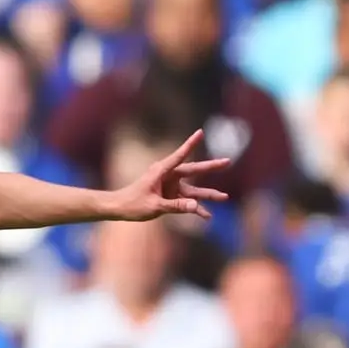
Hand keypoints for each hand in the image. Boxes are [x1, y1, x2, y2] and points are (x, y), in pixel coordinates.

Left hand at [110, 130, 229, 221]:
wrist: (120, 209)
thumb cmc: (133, 204)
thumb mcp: (155, 206)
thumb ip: (176, 206)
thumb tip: (196, 206)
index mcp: (161, 171)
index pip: (180, 155)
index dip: (191, 144)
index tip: (201, 132)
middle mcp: (169, 176)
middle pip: (194, 170)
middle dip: (211, 167)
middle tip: (227, 161)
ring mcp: (172, 186)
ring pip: (194, 190)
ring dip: (208, 195)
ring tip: (225, 197)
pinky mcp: (172, 196)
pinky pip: (187, 202)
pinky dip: (195, 208)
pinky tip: (207, 216)